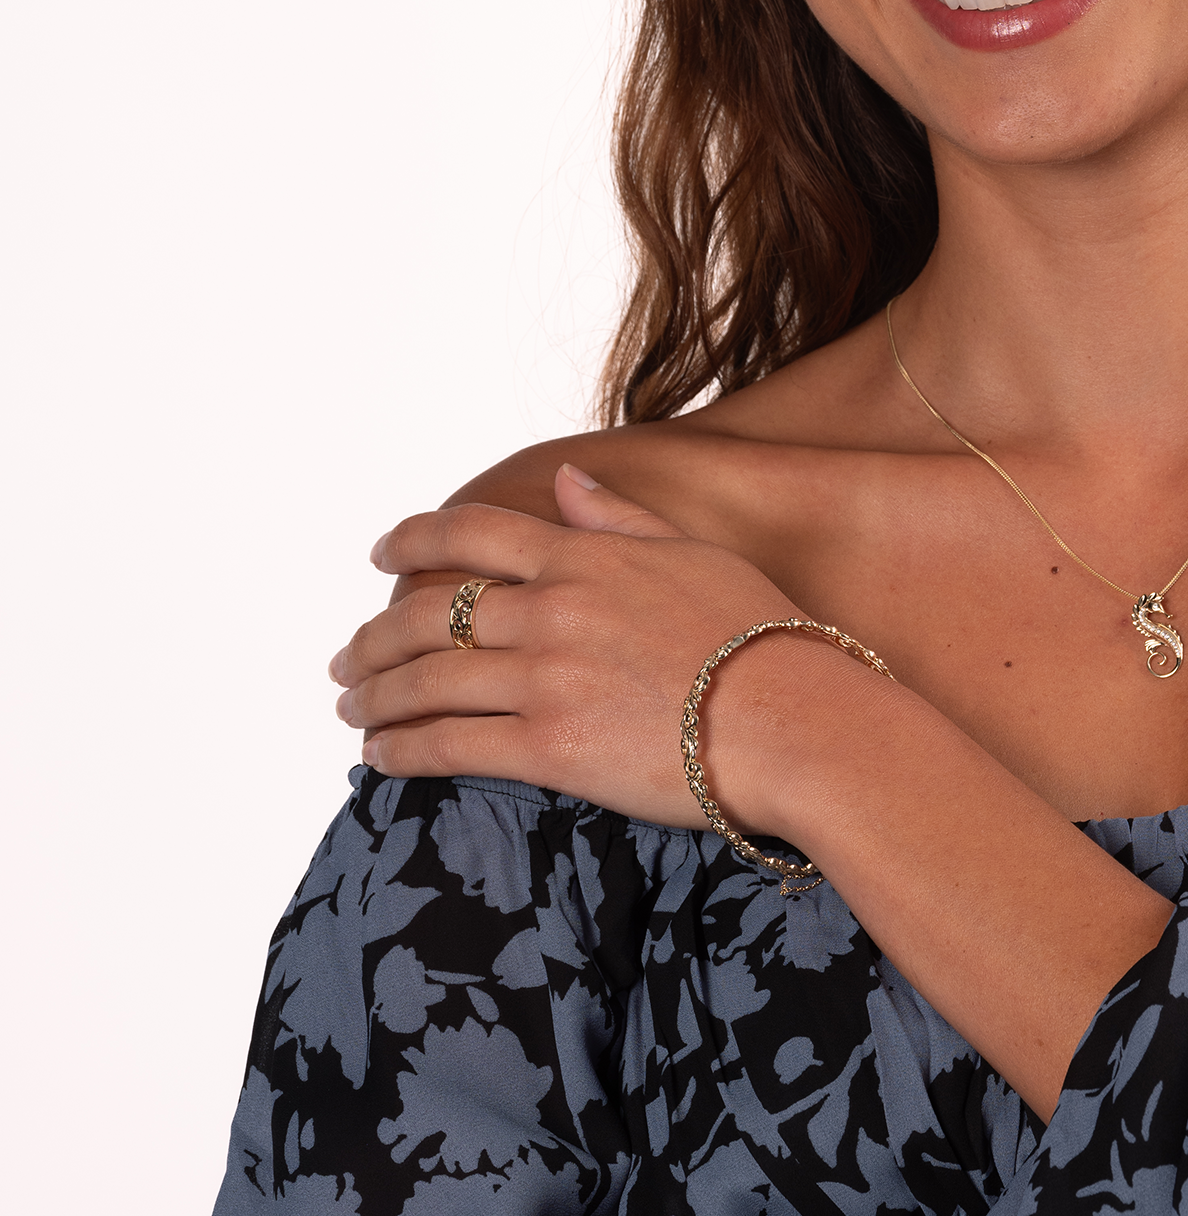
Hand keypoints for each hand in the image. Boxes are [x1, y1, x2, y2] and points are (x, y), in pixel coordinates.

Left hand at [329, 463, 817, 829]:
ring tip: (352, 705)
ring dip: (375, 694)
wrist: (793, 717)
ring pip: (426, 680)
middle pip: (430, 612)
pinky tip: (379, 756)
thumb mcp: (693, 554)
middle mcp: (553, 610)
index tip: (381, 554)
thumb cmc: (762, 635)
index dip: (412, 541)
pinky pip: (449, 745)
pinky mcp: (548, 748)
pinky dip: (401, 749)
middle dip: (375, 635)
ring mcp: (546, 679)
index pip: (472, 535)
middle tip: (349, 655)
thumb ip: (619, 519)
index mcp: (586, 558)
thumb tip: (565, 478)